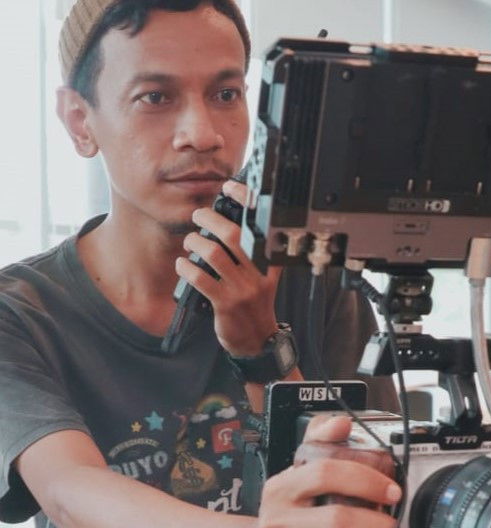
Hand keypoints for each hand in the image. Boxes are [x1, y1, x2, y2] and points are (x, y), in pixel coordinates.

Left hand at [176, 180, 281, 355]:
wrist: (257, 340)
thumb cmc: (254, 302)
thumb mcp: (261, 275)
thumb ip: (248, 252)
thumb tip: (224, 222)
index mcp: (270, 261)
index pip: (261, 223)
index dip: (246, 201)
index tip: (230, 187)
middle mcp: (259, 273)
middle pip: (233, 234)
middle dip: (210, 218)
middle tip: (198, 214)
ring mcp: (243, 289)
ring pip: (213, 254)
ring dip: (195, 242)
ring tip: (190, 242)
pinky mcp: (226, 304)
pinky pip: (200, 279)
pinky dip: (186, 268)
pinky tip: (183, 265)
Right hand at [245, 414, 401, 527]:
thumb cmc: (283, 514)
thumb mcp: (293, 474)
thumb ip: (318, 442)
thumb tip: (342, 422)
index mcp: (282, 488)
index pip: (326, 474)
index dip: (365, 480)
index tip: (391, 491)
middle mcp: (278, 522)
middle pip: (339, 520)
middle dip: (379, 527)